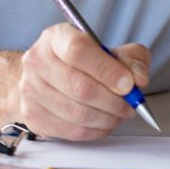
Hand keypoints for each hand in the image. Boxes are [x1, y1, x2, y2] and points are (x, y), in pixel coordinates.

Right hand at [17, 23, 150, 140]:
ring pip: (76, 113)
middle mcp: (38, 61)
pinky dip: (95, 131)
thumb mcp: (112, 49)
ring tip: (120, 114)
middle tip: (131, 105)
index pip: (79, 50)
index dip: (107, 70)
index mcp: (57, 37)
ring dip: (107, 118)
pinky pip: (70, 131)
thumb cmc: (84, 62)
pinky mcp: (33, 116)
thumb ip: (132, 59)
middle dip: (113, 101)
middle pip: (79, 87)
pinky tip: (105, 123)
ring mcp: (31, 91)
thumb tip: (138, 79)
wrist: (46, 76)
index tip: (129, 84)